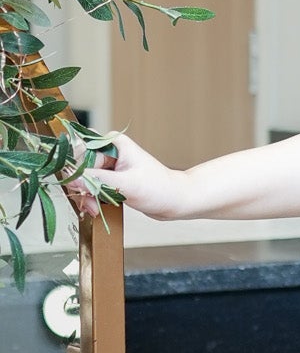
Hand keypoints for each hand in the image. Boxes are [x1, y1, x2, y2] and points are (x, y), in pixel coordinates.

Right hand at [61, 131, 187, 221]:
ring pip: (83, 179)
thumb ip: (98, 180)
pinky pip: (91, 187)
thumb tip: (73, 177)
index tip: (79, 187)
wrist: (174, 202)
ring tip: (95, 209)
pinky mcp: (110, 179)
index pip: (81, 152)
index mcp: (113, 143)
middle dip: (82, 186)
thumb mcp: (126, 185)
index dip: (78, 171)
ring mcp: (108, 166)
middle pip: (79, 166)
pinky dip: (91, 198)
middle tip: (90, 203)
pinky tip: (96, 208)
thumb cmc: (158, 188)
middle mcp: (109, 151)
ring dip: (86, 195)